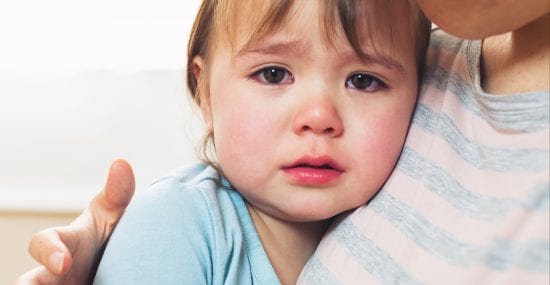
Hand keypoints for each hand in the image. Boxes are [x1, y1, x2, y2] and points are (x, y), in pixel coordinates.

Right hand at [16, 159, 134, 284]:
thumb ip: (117, 194)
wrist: (115, 263)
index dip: (49, 252)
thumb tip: (122, 162)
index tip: (63, 263)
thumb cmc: (109, 236)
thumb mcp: (114, 216)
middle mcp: (52, 273)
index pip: (44, 242)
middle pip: (28, 282)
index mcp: (64, 245)